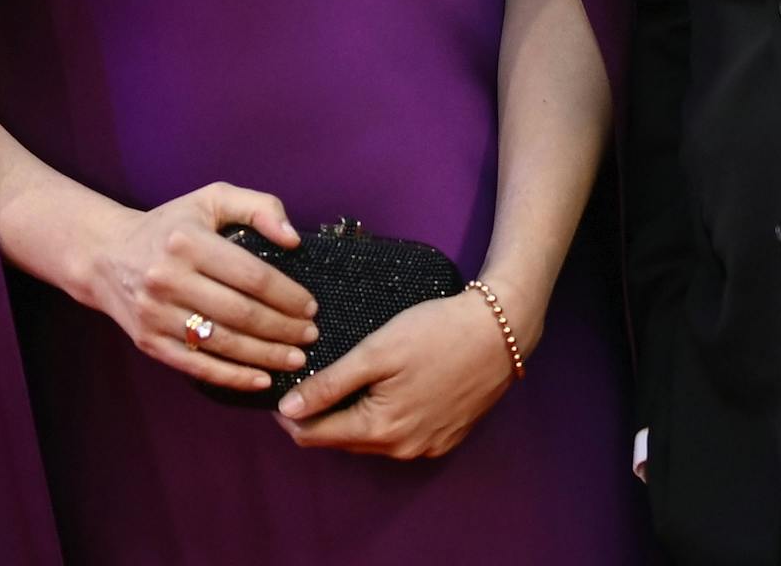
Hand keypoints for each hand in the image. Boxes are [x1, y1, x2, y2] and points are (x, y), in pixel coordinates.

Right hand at [60, 182, 319, 395]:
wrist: (106, 254)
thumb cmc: (171, 226)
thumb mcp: (212, 200)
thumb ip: (258, 207)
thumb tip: (293, 239)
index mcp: (188, 242)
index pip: (251, 275)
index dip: (287, 295)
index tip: (310, 306)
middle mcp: (168, 278)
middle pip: (240, 313)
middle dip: (282, 329)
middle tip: (310, 336)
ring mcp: (156, 314)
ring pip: (222, 343)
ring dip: (265, 355)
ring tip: (296, 358)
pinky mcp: (149, 342)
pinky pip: (197, 366)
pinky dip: (232, 377)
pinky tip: (261, 379)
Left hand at [274, 290, 518, 459]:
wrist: (500, 331)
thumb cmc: (437, 331)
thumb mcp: (377, 351)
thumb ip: (331, 383)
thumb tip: (289, 407)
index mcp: (379, 429)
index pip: (314, 436)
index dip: (290, 414)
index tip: (280, 389)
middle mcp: (401, 449)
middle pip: (341, 439)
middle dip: (320, 414)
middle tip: (312, 377)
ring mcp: (425, 448)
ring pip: (370, 439)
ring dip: (351, 416)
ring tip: (347, 379)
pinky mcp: (444, 438)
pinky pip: (399, 436)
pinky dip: (384, 417)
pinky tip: (387, 388)